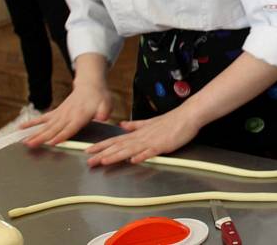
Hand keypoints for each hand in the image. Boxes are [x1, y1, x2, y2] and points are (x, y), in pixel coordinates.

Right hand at [22, 78, 111, 146]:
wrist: (90, 85)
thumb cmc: (99, 97)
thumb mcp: (107, 104)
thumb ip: (104, 112)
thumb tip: (103, 117)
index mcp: (80, 116)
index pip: (70, 128)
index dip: (61, 135)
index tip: (52, 142)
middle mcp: (68, 115)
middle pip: (54, 129)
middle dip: (42, 138)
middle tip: (31, 145)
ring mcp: (60, 114)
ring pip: (46, 126)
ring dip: (35, 133)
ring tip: (25, 141)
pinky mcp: (56, 112)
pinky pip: (42, 118)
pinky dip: (32, 123)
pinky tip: (22, 128)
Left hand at [84, 104, 201, 165]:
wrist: (188, 116)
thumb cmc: (172, 120)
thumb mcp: (150, 122)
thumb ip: (136, 125)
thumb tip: (122, 125)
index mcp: (139, 133)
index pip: (116, 140)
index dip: (102, 145)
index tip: (88, 150)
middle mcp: (142, 137)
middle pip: (120, 146)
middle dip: (103, 154)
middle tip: (89, 161)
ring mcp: (152, 141)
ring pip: (131, 149)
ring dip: (117, 156)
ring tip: (104, 161)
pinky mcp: (163, 145)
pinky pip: (151, 151)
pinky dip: (141, 156)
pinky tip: (133, 160)